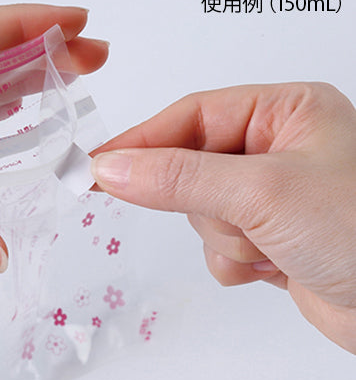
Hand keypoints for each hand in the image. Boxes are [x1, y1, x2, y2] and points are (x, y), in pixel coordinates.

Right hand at [91, 83, 355, 353]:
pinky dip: (236, 262)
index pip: (190, 117)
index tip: (95, 165)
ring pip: (201, 214)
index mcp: (285, 113)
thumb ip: (178, 178)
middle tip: (242, 220)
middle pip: (190, 170)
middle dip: (210, 206)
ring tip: (273, 246)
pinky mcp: (268, 237)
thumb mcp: (263, 192)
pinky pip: (218, 247)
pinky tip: (275, 266)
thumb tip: (112, 168)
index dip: (140, 142)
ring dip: (228, 239)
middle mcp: (276, 150)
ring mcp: (270, 197)